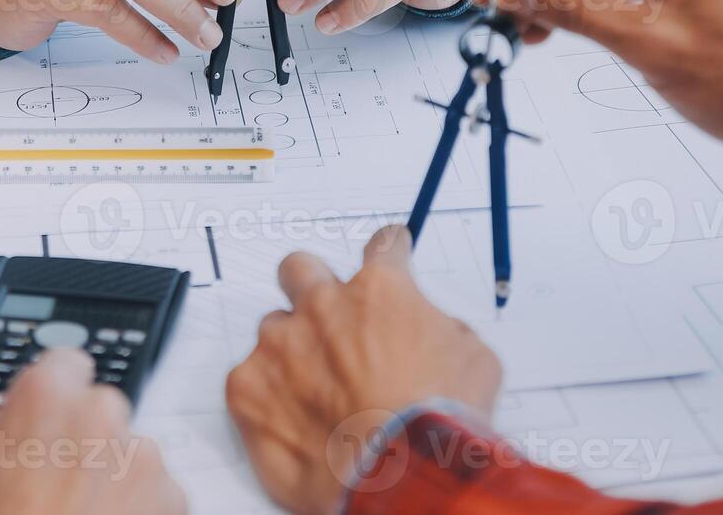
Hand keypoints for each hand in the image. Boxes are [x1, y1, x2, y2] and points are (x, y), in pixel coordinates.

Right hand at [0, 349, 184, 514]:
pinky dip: (135, 510)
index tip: (43, 418)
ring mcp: (143, 461)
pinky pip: (154, 493)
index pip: (65, 362)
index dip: (50, 396)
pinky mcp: (172, 502)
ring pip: (127, 454)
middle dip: (79, 439)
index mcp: (47, 397)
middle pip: (100, 409)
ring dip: (107, 477)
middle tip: (46, 484)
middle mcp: (103, 416)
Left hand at [225, 226, 501, 514]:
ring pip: (273, 329)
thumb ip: (442, 330)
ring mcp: (278, 345)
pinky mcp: (247, 388)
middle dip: (311, 283)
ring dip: (291, 351)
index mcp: (379, 291)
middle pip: (299, 268)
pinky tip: (296, 423)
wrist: (401, 476)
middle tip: (326, 315)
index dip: (389, 250)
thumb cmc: (440, 422)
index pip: (382, 247)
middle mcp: (321, 306)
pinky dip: (269, 398)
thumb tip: (431, 332)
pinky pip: (249, 380)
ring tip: (317, 395)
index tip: (389, 251)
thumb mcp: (475, 361)